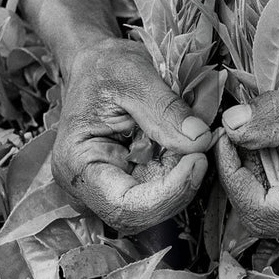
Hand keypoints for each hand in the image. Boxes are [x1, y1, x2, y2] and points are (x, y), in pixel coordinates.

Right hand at [52, 38, 211, 233]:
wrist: (98, 65)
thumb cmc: (105, 67)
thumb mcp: (135, 76)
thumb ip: (166, 109)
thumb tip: (200, 141)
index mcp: (76, 165)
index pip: (124, 206)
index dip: (167, 194)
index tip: (197, 160)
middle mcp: (88, 186)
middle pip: (142, 214)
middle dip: (180, 186)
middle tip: (202, 147)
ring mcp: (109, 188)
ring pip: (156, 206)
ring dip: (183, 178)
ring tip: (191, 139)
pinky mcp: (129, 182)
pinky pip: (161, 190)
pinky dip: (181, 171)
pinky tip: (185, 145)